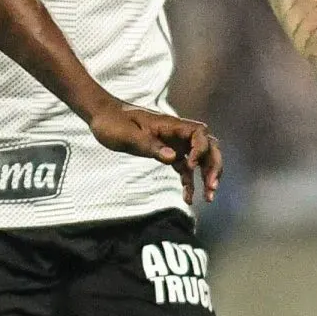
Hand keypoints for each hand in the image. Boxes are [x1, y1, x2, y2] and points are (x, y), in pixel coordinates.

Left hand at [88, 100, 222, 204]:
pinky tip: (188, 198)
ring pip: (199, 159)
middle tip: (212, 187)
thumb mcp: (128, 136)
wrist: (102, 117)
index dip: (201, 150)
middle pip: (208, 147)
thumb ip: (150, 146)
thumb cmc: (113, 123)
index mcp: (171, 125)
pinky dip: (189, 181)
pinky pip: (184, 167)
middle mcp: (177, 133)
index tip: (191, 165)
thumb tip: (173, 158)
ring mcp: (173, 143)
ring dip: (206, 176)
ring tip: (208, 197)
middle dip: (214, 166)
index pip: (199, 134)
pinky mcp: (166, 152)